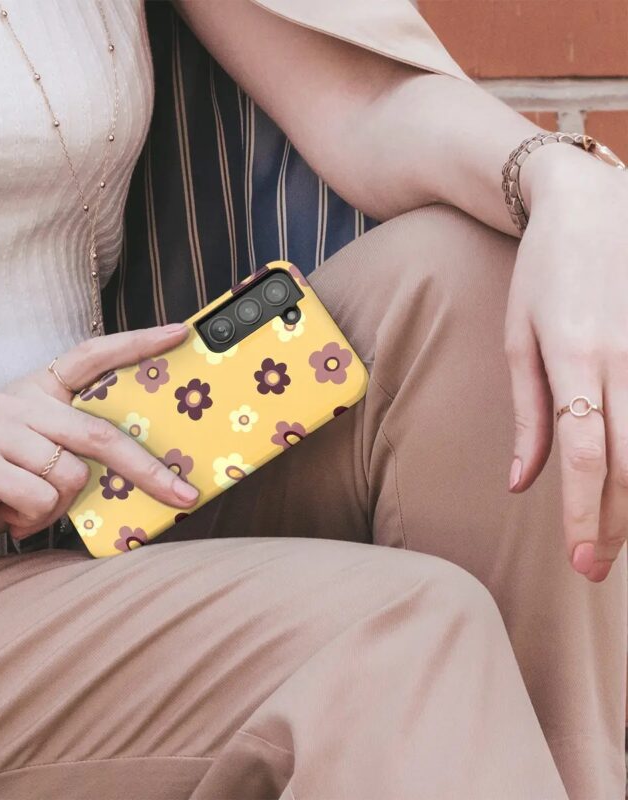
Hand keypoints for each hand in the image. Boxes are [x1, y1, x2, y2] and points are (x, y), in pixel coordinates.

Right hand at [0, 324, 197, 567]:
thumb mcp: (40, 463)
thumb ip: (78, 453)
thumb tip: (144, 473)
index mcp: (35, 391)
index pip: (90, 355)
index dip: (136, 343)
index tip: (180, 333)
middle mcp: (15, 399)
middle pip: (100, 432)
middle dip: (148, 470)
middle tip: (183, 496)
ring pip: (71, 474)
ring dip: (59, 507)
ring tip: (26, 507)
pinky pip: (41, 497)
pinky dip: (33, 519)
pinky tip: (5, 513)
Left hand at [505, 143, 627, 581]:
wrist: (591, 205)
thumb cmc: (542, 274)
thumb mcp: (519, 338)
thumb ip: (527, 413)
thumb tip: (521, 483)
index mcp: (574, 357)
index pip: (581, 454)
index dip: (582, 512)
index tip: (577, 559)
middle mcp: (625, 357)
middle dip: (614, 521)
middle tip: (595, 566)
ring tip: (618, 536)